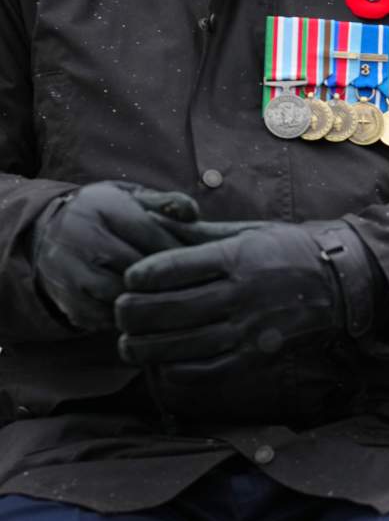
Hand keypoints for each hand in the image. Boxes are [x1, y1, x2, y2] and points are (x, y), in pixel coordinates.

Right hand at [31, 181, 199, 330]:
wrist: (51, 235)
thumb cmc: (109, 218)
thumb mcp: (133, 201)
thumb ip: (166, 204)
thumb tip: (193, 213)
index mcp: (102, 207)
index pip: (152, 234)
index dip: (182, 252)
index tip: (205, 263)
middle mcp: (80, 236)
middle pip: (138, 267)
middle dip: (169, 279)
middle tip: (197, 288)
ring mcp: (69, 270)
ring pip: (122, 295)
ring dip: (150, 301)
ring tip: (176, 301)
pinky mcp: (67, 299)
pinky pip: (107, 317)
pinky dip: (131, 319)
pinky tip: (150, 315)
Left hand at [115, 219, 377, 368]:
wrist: (343, 282)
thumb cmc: (292, 250)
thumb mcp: (250, 231)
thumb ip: (203, 236)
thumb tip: (156, 227)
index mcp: (238, 257)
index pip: (172, 269)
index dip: (140, 276)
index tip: (129, 280)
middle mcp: (243, 293)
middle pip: (170, 309)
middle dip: (134, 314)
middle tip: (120, 314)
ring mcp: (251, 327)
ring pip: (183, 344)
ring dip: (147, 347)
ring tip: (129, 345)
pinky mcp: (258, 354)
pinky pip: (209, 369)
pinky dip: (179, 370)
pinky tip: (163, 365)